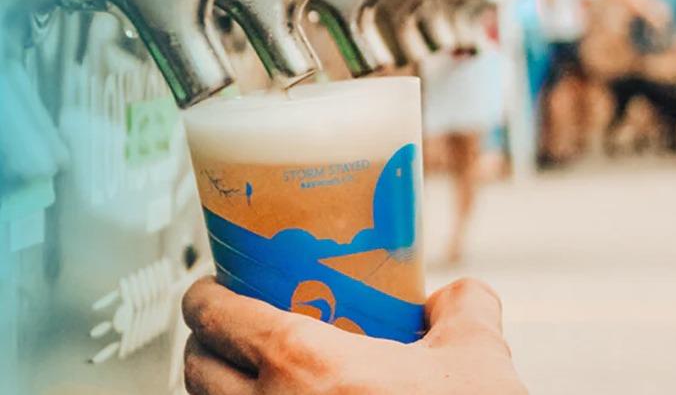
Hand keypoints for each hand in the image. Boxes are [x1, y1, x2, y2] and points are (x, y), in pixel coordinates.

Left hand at [183, 276, 527, 394]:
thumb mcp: (477, 358)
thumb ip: (463, 307)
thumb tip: (449, 298)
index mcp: (306, 365)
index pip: (217, 317)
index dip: (205, 298)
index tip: (213, 292)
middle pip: (197, 369)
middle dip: (206, 343)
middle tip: (230, 331)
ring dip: (216, 389)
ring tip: (248, 376)